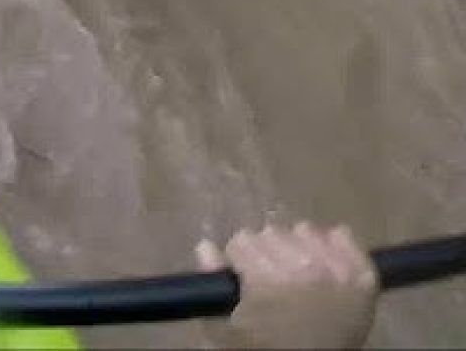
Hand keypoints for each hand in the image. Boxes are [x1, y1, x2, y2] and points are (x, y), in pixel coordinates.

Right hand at [196, 223, 377, 349]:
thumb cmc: (268, 347)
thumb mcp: (227, 327)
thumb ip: (214, 282)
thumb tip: (205, 246)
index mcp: (270, 279)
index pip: (242, 241)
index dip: (240, 261)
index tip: (246, 279)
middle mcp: (307, 268)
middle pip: (271, 233)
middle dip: (267, 254)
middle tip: (271, 281)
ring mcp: (339, 271)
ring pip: (304, 230)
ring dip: (296, 248)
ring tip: (297, 274)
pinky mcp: (364, 276)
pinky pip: (343, 236)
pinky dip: (331, 244)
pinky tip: (323, 262)